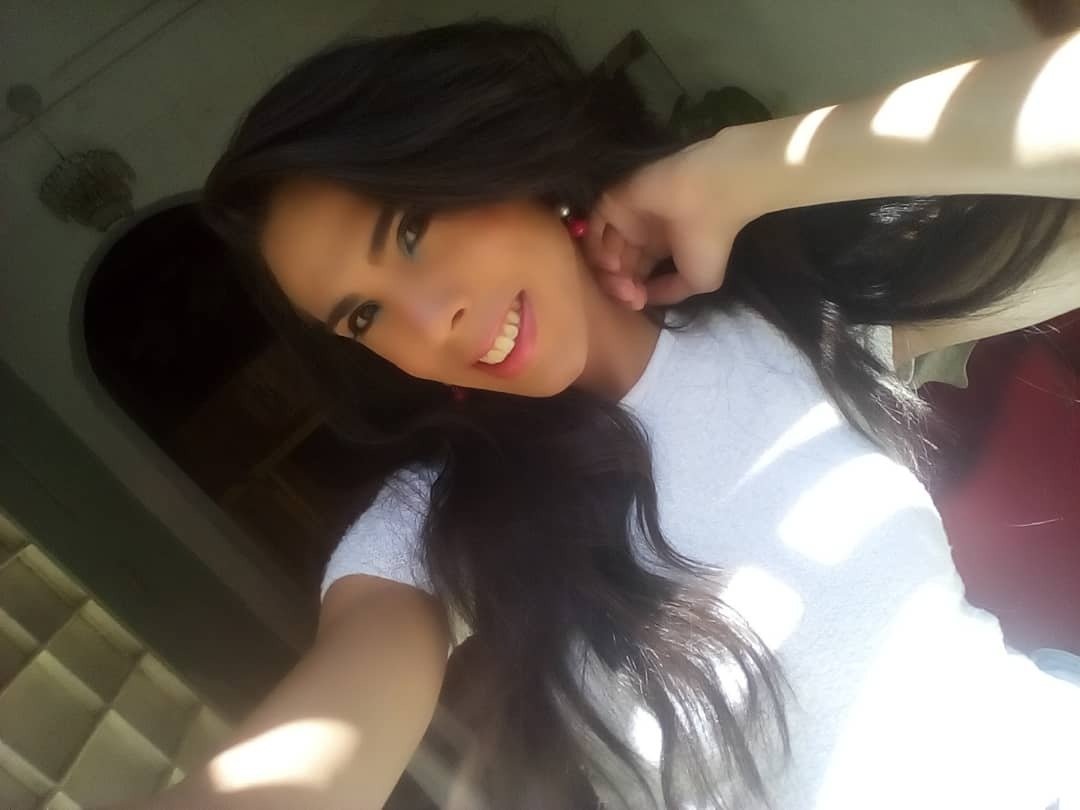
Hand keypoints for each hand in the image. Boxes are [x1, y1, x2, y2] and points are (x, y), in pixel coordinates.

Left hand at [585, 129, 761, 308]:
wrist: (709, 198)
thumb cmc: (708, 240)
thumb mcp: (698, 281)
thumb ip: (668, 293)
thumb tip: (644, 298)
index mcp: (660, 247)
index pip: (634, 274)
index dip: (632, 293)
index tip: (637, 303)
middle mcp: (640, 232)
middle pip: (616, 265)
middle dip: (618, 287)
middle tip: (627, 295)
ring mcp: (625, 217)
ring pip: (602, 250)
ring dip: (606, 272)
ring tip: (621, 281)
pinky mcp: (613, 201)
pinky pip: (593, 228)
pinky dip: (596, 248)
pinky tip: (610, 263)